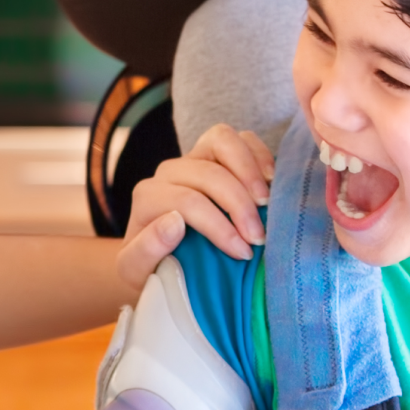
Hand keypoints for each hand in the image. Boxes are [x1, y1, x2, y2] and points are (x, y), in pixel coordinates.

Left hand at [117, 125, 276, 287]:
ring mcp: (195, 158)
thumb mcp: (137, 271)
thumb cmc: (152, 268)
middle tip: (258, 236)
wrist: (159, 260)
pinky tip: (272, 181)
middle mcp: (169, 172)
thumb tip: (173, 223)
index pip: (187, 202)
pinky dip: (259, 154)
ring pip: (222, 141)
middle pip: (209, 173)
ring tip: (266, 202)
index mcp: (148, 197)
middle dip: (238, 205)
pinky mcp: (218, 154)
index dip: (218, 226)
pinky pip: (241, 138)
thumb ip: (145, 251)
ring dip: (250, 171)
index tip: (242, 252)